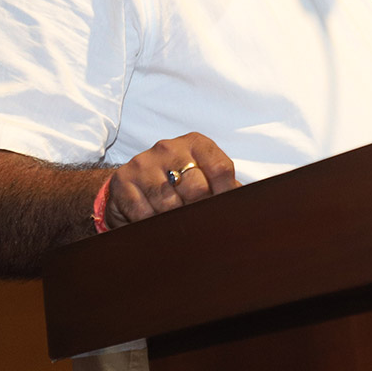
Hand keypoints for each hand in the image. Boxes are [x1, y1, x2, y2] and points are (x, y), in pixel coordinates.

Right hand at [101, 133, 239, 228]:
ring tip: (177, 227)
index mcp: (196, 143)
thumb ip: (226, 188)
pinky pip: (143, 212)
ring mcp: (144, 162)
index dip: (227, 194)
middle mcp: (170, 147)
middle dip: (200, 211)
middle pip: (196, 187)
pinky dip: (151, 225)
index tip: (226, 212)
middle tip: (200, 225)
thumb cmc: (177, 183)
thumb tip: (248, 205)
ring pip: (168, 202)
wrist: (130, 184)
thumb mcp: (203, 176)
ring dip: (175, 221)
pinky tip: (155, 226)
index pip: (221, 169)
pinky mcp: (123, 180)